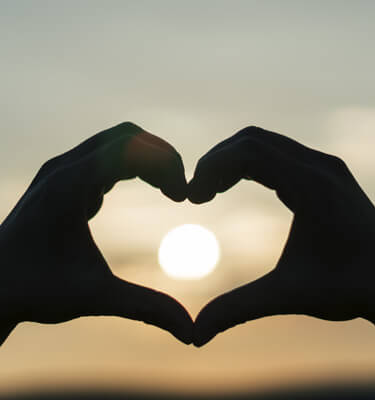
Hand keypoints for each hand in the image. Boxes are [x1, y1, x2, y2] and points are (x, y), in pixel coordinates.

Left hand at [0, 122, 192, 344]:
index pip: (131, 149)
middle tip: (179, 190)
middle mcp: (63, 168)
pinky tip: (140, 192)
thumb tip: (191, 332)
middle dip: (162, 156)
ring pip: (117, 142)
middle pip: (128, 136)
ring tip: (168, 190)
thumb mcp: (95, 298)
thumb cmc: (35, 291)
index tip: (182, 197)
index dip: (166, 166)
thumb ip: (147, 309)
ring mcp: (61, 170)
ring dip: (148, 160)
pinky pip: (106, 157)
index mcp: (69, 185)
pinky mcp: (64, 179)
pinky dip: (132, 166)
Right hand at [189, 126, 374, 348]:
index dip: (212, 167)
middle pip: (252, 140)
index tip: (192, 197)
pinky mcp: (322, 173)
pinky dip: (247, 165)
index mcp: (313, 185)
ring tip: (209, 191)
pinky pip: (275, 155)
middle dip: (216, 161)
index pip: (249, 151)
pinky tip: (233, 187)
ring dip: (230, 162)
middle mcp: (320, 165)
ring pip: (263, 144)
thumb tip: (194, 336)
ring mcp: (323, 166)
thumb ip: (238, 310)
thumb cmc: (349, 289)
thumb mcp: (288, 296)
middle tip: (196, 194)